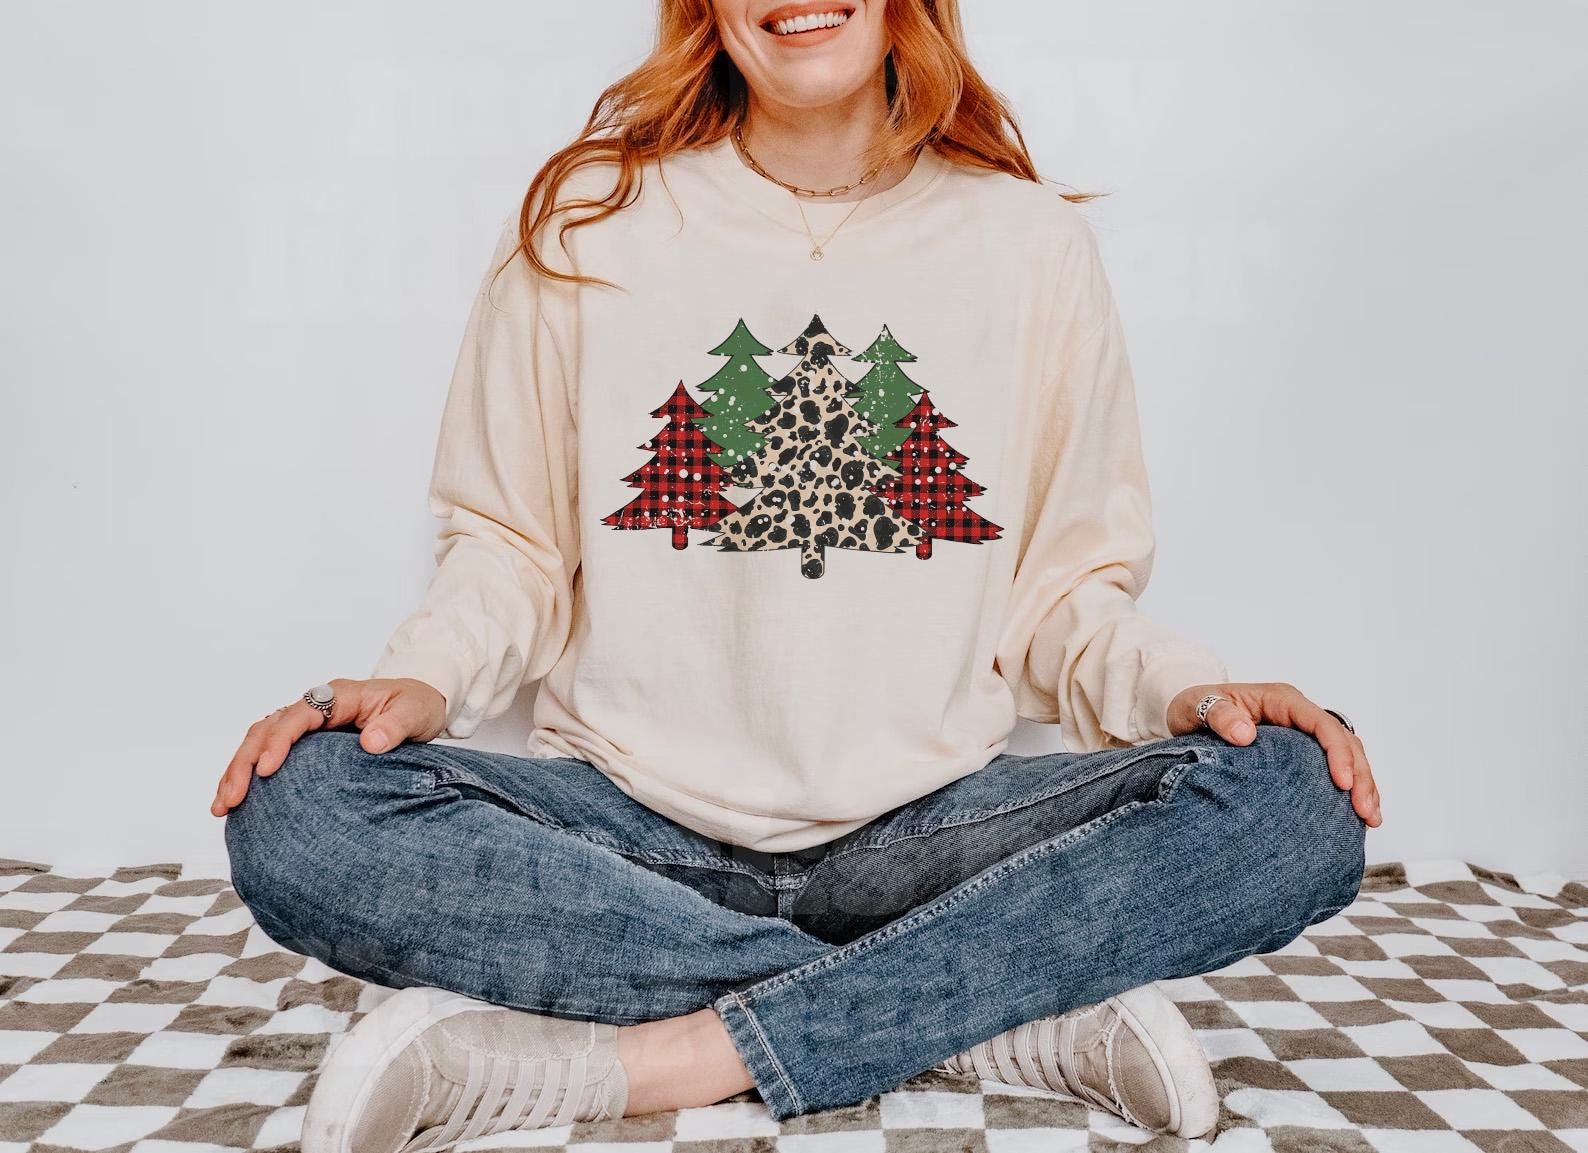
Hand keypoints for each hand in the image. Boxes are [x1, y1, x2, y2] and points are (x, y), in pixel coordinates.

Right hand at [210, 677, 446, 816]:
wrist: (421, 702)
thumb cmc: (416, 705)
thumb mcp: (414, 713)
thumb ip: (395, 726)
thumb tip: (371, 742)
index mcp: (337, 696)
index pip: (297, 715)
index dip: (279, 741)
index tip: (268, 770)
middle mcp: (315, 706)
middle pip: (266, 728)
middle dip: (244, 763)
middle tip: (230, 799)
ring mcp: (307, 723)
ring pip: (259, 741)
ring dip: (237, 771)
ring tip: (221, 807)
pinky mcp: (305, 742)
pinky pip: (269, 753)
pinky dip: (250, 775)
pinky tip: (236, 803)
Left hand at [1167, 681, 1381, 827]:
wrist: (1187, 710)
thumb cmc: (1193, 705)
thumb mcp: (1197, 706)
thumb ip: (1219, 715)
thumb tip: (1245, 734)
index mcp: (1282, 700)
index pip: (1322, 724)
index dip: (1337, 752)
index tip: (1342, 783)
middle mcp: (1298, 715)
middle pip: (1344, 740)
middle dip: (1360, 774)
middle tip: (1365, 810)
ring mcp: (1302, 733)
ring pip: (1347, 754)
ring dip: (1362, 783)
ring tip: (1371, 817)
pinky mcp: (1301, 753)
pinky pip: (1333, 767)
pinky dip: (1349, 788)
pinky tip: (1357, 816)